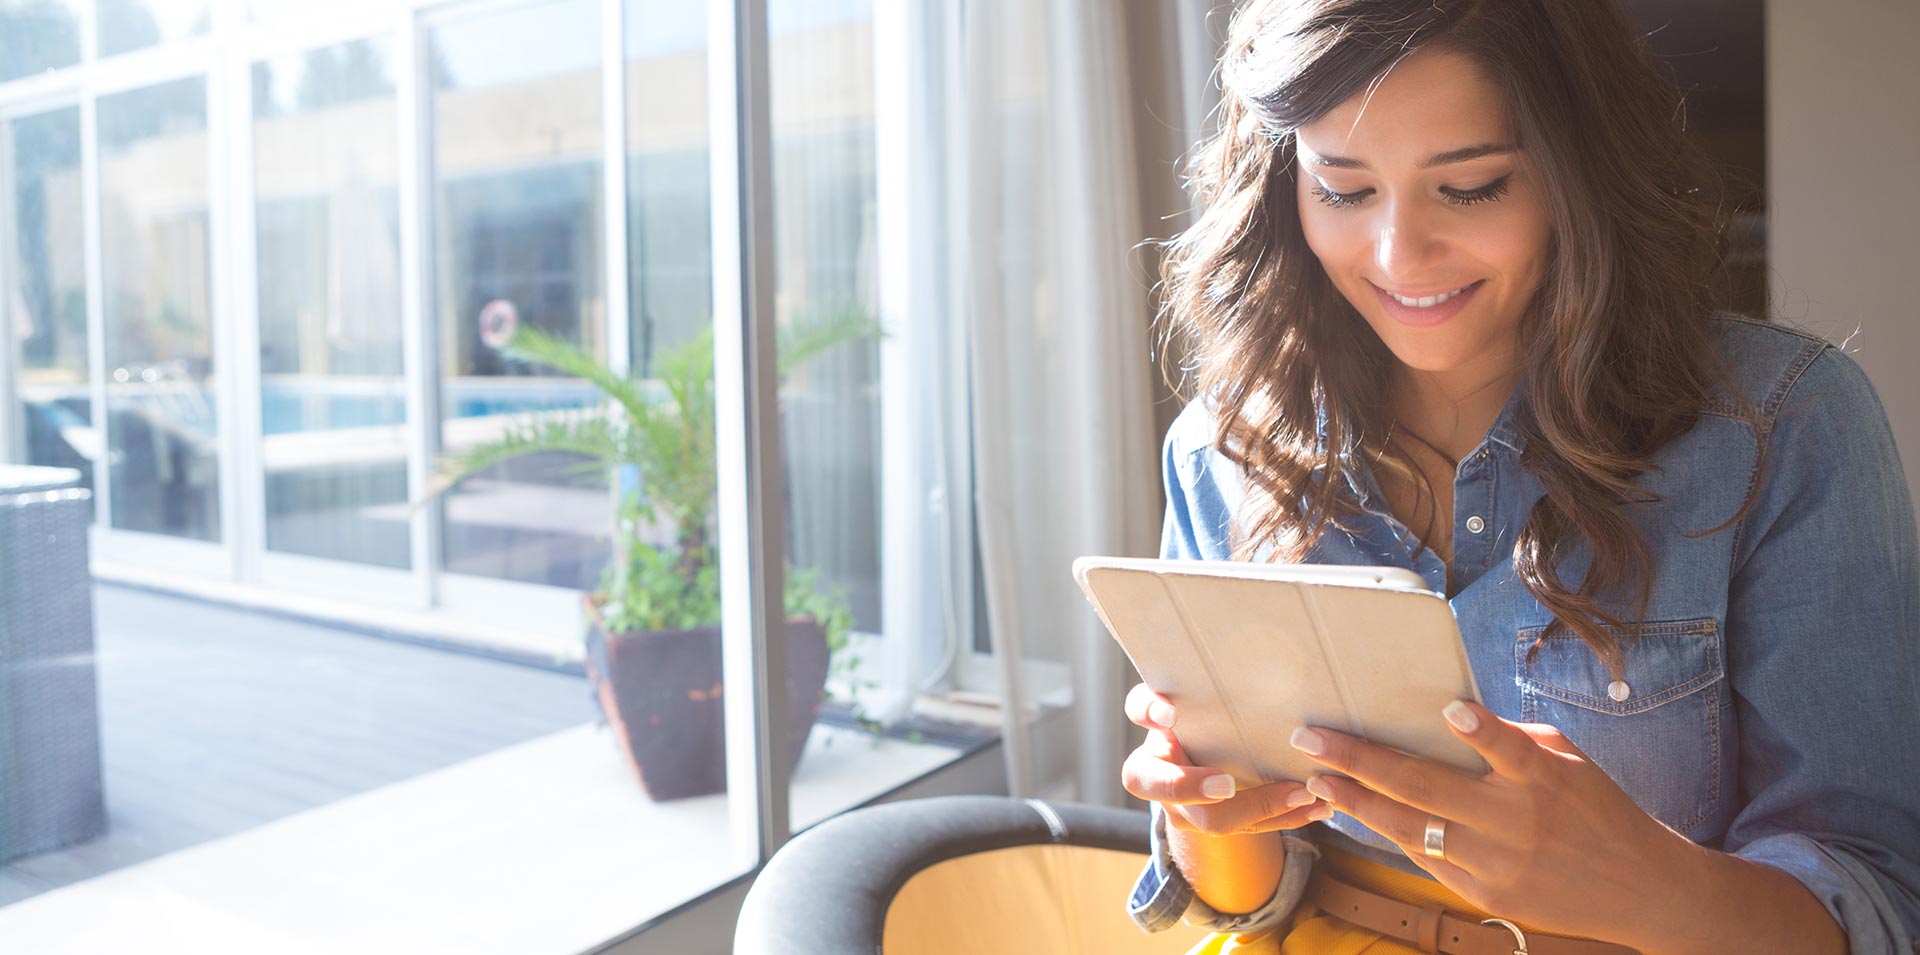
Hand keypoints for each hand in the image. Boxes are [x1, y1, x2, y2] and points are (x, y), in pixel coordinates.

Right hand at [1121, 682, 1331, 834]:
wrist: (1211, 753)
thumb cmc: (1209, 711)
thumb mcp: (1201, 694)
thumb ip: (1210, 675)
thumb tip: (1256, 631)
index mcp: (1153, 738)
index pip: (1138, 716)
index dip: (1149, 716)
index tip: (1171, 713)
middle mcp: (1162, 777)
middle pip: (1167, 791)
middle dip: (1195, 789)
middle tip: (1226, 785)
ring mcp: (1188, 808)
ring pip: (1214, 820)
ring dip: (1262, 807)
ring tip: (1304, 791)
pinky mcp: (1222, 823)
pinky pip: (1253, 829)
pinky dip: (1288, 817)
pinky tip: (1320, 807)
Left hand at [1289, 700, 1703, 943]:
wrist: (1642, 891)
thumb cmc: (1600, 810)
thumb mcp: (1572, 764)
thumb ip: (1518, 742)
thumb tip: (1459, 717)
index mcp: (1545, 780)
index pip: (1510, 750)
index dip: (1482, 731)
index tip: (1451, 710)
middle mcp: (1516, 823)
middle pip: (1428, 788)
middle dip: (1361, 760)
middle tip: (1311, 738)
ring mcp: (1497, 864)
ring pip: (1411, 830)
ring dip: (1357, 803)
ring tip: (1318, 781)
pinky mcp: (1487, 896)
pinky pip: (1427, 859)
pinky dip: (1390, 833)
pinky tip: (1357, 812)